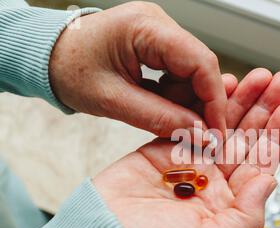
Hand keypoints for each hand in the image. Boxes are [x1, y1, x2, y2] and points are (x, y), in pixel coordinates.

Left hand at [49, 1, 226, 135]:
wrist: (48, 56)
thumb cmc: (70, 71)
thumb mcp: (113, 101)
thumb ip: (160, 119)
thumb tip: (201, 135)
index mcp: (146, 27)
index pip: (200, 62)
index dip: (214, 100)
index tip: (215, 133)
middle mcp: (160, 23)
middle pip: (201, 67)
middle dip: (200, 104)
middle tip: (194, 135)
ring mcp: (160, 32)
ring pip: (193, 73)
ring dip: (186, 101)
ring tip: (162, 116)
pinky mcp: (158, 44)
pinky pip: (181, 73)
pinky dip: (176, 95)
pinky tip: (159, 105)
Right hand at [93, 69, 279, 227]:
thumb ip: (246, 216)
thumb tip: (269, 182)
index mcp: (227, 205)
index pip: (259, 165)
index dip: (276, 137)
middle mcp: (211, 183)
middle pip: (245, 140)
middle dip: (264, 111)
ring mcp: (187, 164)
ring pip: (220, 125)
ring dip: (239, 101)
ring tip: (258, 77)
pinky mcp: (162, 150)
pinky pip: (188, 120)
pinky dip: (203, 103)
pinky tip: (221, 85)